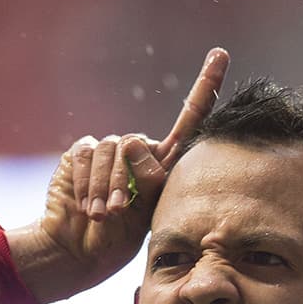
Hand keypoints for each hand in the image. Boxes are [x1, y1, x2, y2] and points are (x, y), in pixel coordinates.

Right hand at [8, 48, 229, 302]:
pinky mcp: (81, 151)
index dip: (206, 85)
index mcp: (165, 161)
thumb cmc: (120, 238)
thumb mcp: (149, 213)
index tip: (221, 54)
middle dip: (129, 181)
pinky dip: (86, 183)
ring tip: (103, 214)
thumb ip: (151, 177)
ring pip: (112, 150)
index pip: (191, 118)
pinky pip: (87, 155)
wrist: (81, 249)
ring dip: (107, 187)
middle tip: (121, 211)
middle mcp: (139, 148)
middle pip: (139, 145)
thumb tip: (132, 141)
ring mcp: (109, 148)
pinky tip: (86, 205)